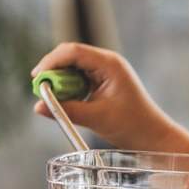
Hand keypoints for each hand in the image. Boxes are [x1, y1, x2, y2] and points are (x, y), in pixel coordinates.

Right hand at [31, 43, 188, 153]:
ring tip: (54, 99)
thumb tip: (38, 107)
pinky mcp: (102, 82)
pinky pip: (78, 78)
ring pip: (72, 68)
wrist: (151, 136)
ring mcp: (105, 71)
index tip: (37, 77)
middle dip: (53, 72)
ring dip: (60, 81)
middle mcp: (107, 63)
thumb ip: (66, 110)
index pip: (73, 52)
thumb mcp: (96, 118)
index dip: (51, 62)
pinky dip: (68, 88)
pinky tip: (66, 101)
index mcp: (110, 64)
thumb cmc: (131, 125)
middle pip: (70, 56)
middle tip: (41, 90)